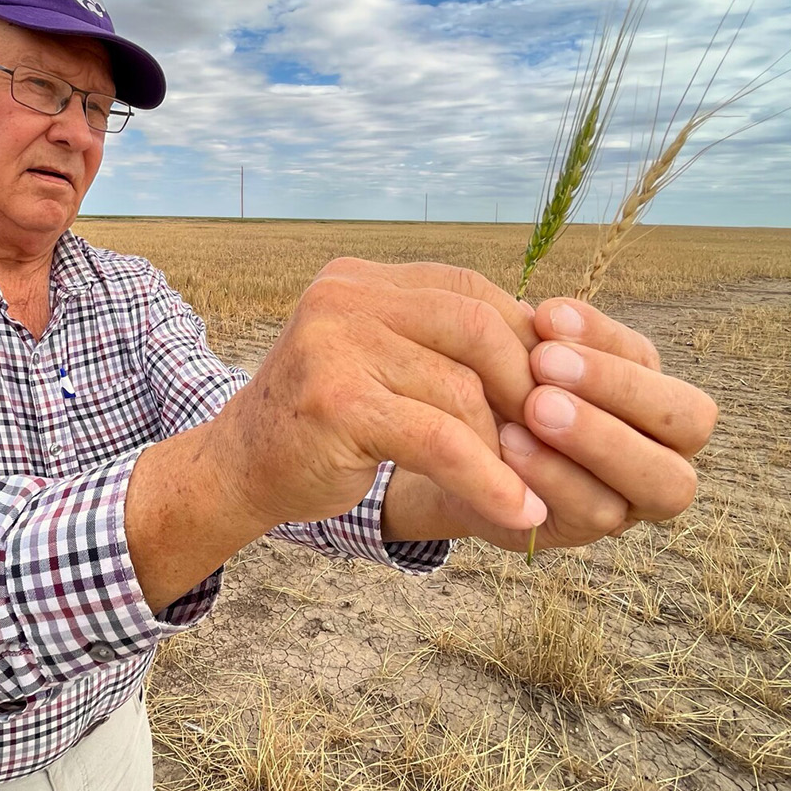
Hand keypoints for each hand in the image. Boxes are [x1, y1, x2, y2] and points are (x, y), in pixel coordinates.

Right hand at [208, 257, 546, 532]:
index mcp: (359, 279)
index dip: (521, 340)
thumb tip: (552, 357)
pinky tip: (521, 511)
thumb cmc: (322, 427)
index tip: (553, 394)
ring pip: (461, 387)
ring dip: (505, 447)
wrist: (236, 470)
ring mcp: (334, 343)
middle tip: (551, 442)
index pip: (467, 289)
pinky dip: (488, 479)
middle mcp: (344, 296)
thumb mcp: (379, 366)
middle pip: (475, 327)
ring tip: (530, 486)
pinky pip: (440, 440)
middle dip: (524, 388)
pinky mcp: (338, 401)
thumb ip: (438, 347)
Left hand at [495, 297, 717, 551]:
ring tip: (534, 407)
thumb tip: (546, 316)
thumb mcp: (524, 361)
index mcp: (652, 393)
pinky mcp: (591, 532)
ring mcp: (636, 498)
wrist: (458, 457)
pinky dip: (556, 475)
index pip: (654, 360)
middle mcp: (665, 448)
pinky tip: (511, 445)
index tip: (547, 316)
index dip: (604, 337)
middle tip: (544, 363)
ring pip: (660, 479)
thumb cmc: (507, 394)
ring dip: (598, 437)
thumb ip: (545, 341)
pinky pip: (596, 510)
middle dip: (618, 387)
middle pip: (688, 422)